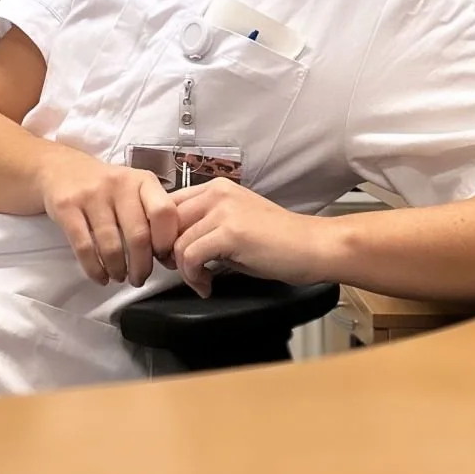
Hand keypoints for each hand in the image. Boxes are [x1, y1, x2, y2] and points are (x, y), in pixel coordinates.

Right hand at [37, 147, 177, 287]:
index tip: (162, 258)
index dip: (166, 241)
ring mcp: (91, 195)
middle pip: (139, 235)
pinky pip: (84, 247)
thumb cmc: (107, 186)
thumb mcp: (135, 188)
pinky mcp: (66, 207)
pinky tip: (100, 277)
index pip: (164, 212)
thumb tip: (170, 257)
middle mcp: (119, 184)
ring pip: (111, 245)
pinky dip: (95, 269)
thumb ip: (153, 215)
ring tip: (120, 277)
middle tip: (139, 279)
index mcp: (143, 180)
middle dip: (141, 266)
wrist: (61, 167)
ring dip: (118, 270)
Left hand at [170, 178, 327, 296]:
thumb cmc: (276, 242)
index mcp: (216, 188)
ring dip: (184, 271)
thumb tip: (171, 245)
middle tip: (184, 271)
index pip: (168, 205)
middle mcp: (216, 193)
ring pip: (176, 243)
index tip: (174, 256)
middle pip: (166, 223)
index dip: (164, 234)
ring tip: (202, 281)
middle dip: (168, 252)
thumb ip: (204, 225)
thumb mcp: (234, 223)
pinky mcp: (230, 233)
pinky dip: (193, 277)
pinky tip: (207, 285)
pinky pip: (190, 257)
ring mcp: (223, 211)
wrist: (311, 247)